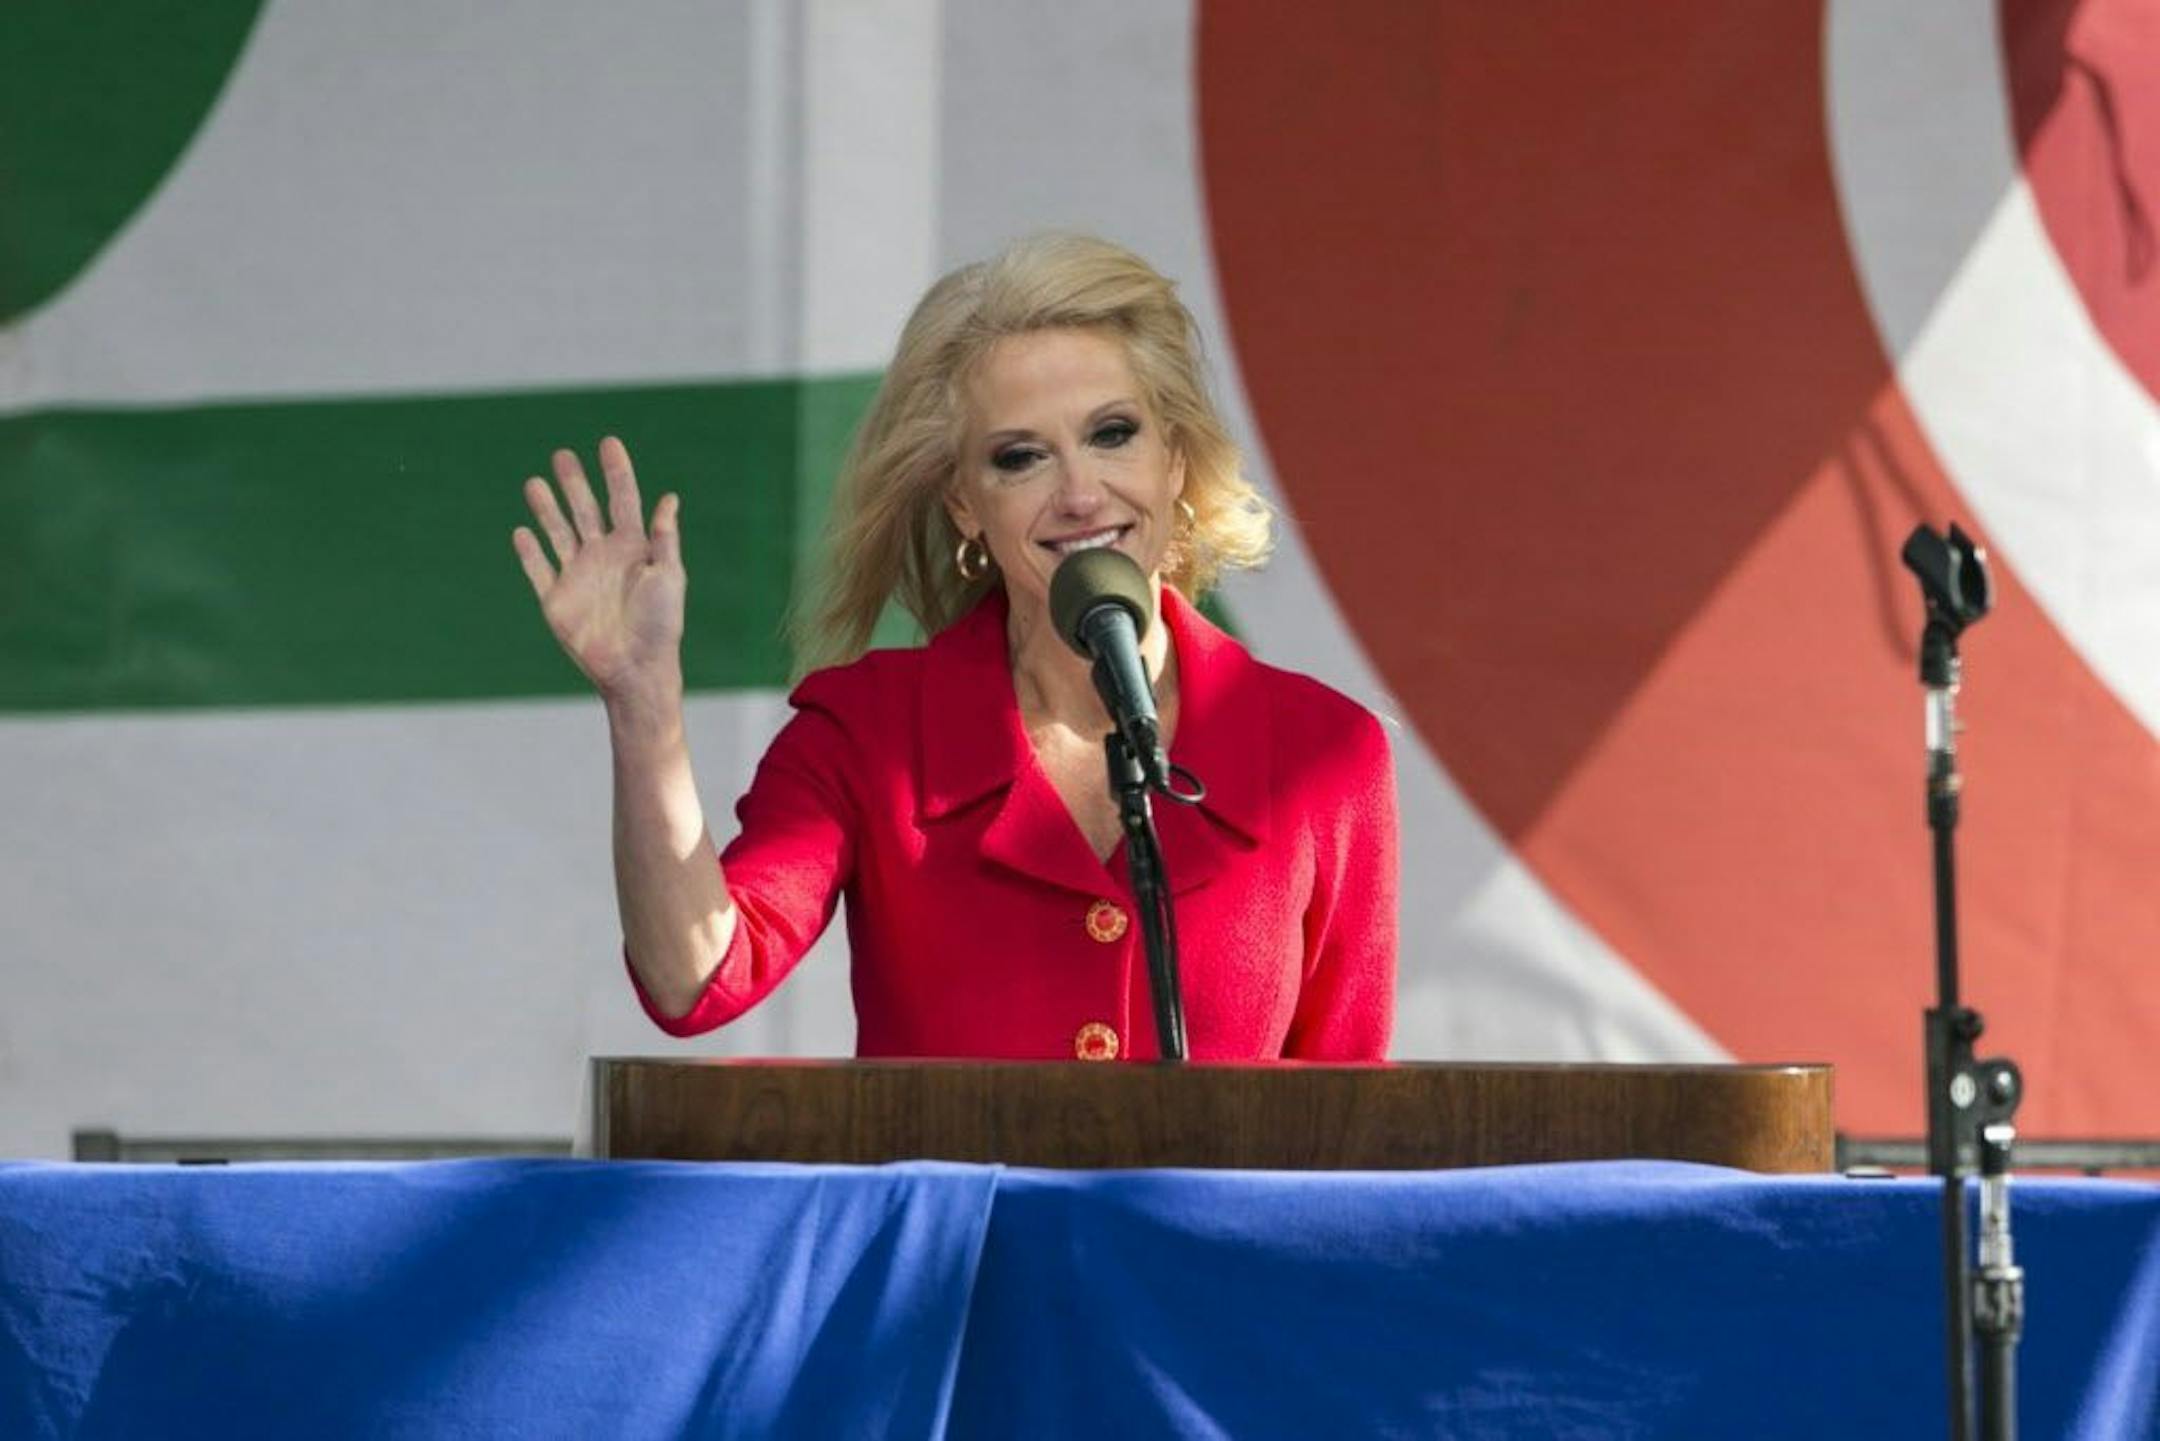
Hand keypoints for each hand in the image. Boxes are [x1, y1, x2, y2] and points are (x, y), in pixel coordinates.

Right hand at [512, 437, 685, 703]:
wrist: (636, 669)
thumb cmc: (661, 625)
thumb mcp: (669, 576)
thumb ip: (664, 538)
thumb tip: (669, 498)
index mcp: (634, 548)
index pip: (623, 500)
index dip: (617, 472)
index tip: (608, 442)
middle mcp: (603, 557)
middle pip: (585, 509)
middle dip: (574, 482)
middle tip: (563, 455)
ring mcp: (578, 576)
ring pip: (557, 532)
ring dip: (546, 508)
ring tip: (534, 482)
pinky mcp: (557, 600)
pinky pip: (538, 570)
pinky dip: (529, 552)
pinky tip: (521, 532)